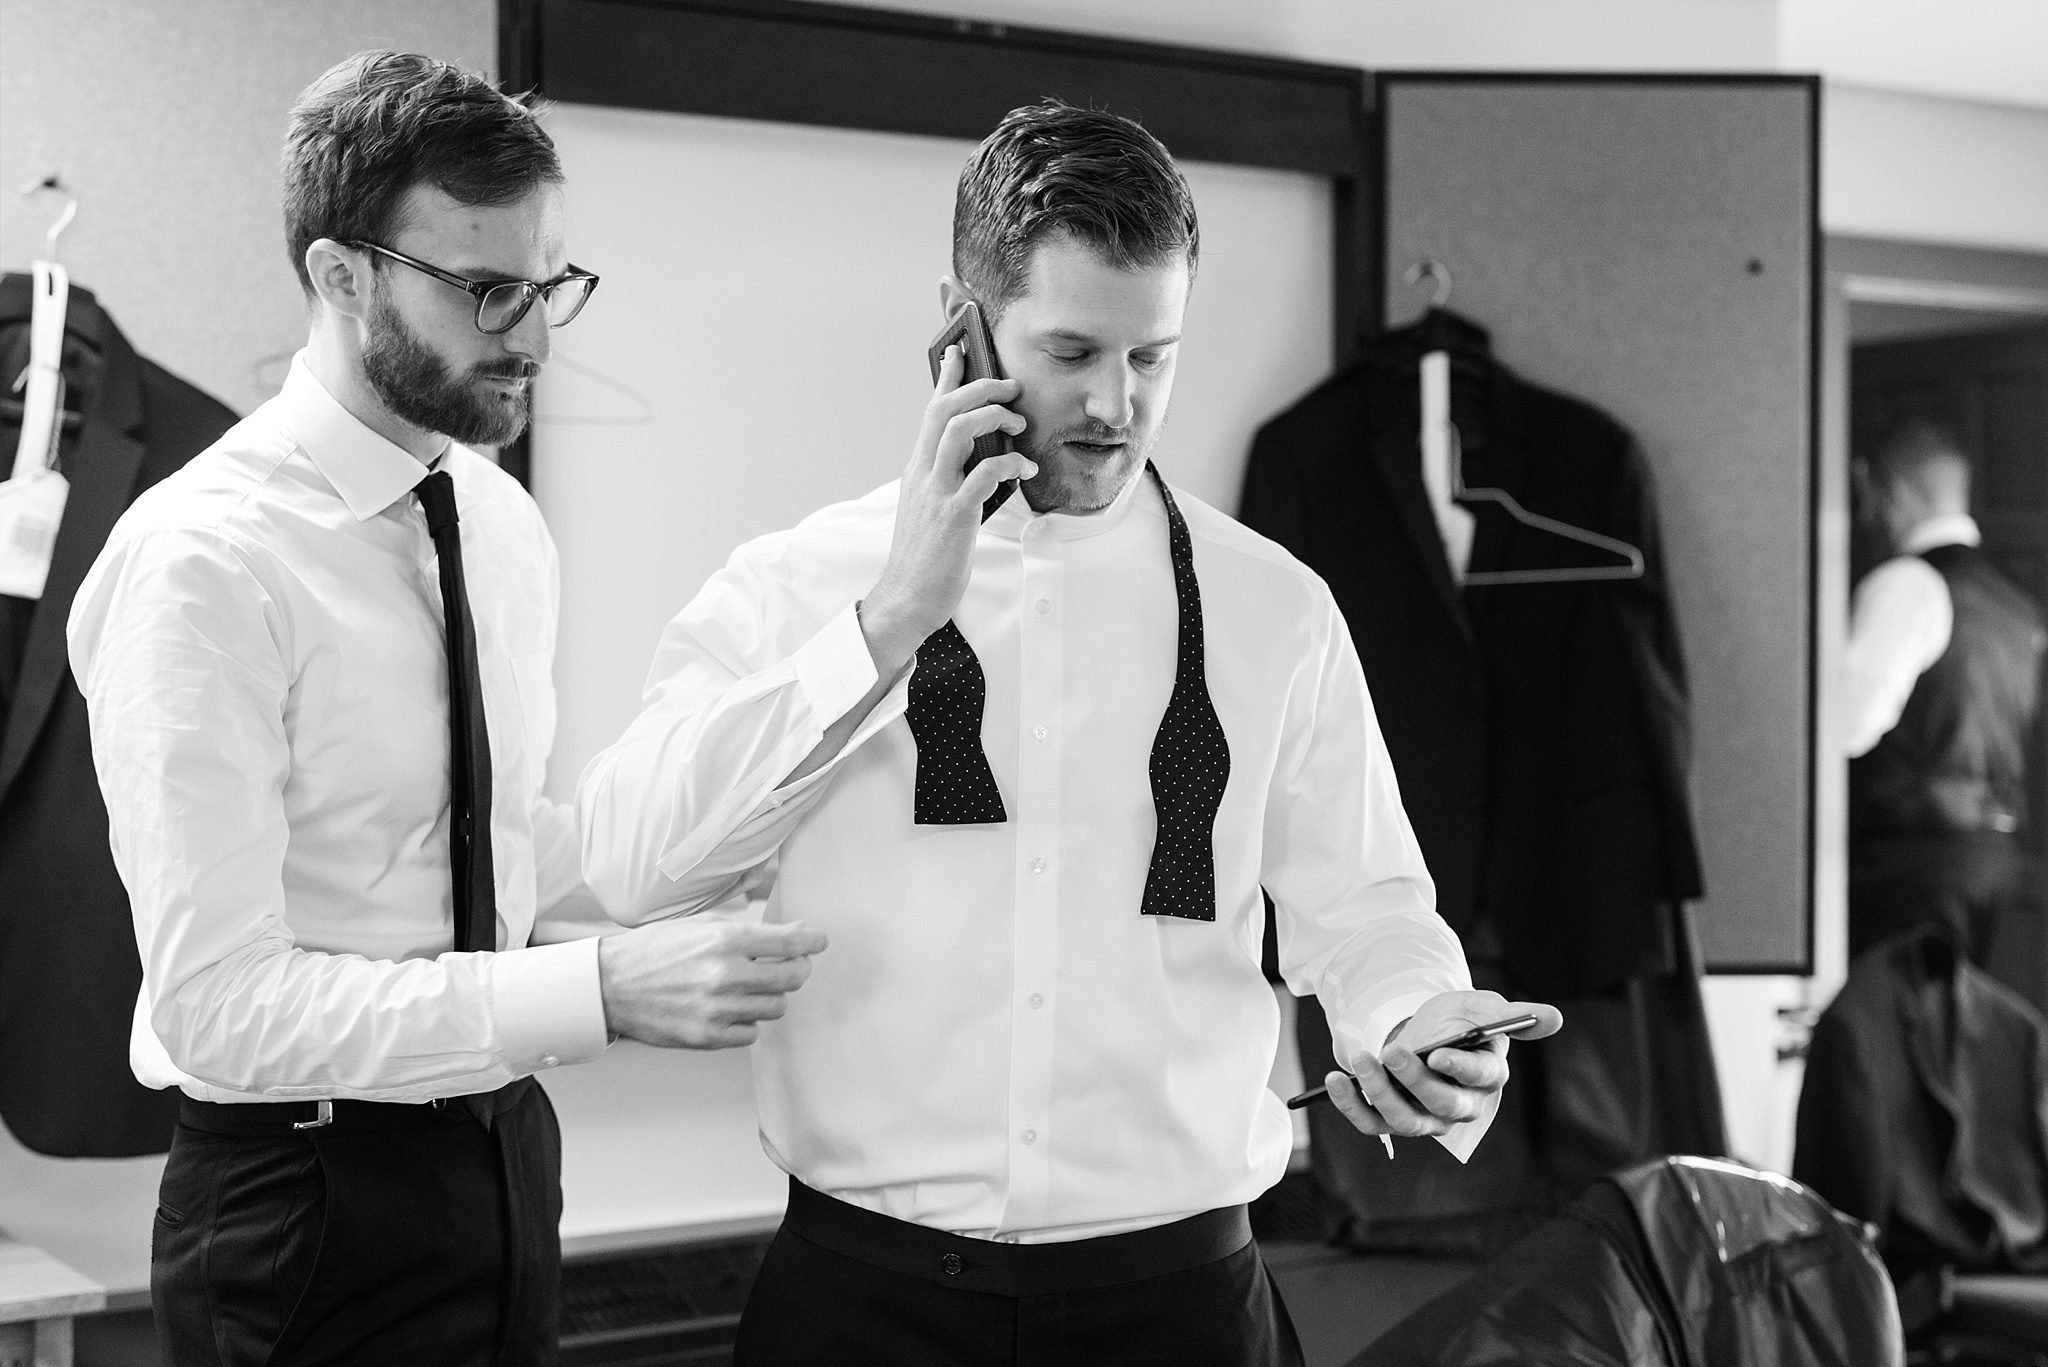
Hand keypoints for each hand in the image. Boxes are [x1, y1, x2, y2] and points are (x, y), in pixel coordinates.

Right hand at [597, 918, 828, 1048]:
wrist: (610, 985)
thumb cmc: (654, 949)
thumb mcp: (701, 924)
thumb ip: (750, 929)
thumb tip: (795, 933)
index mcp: (725, 940)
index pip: (790, 944)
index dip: (812, 942)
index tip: (819, 942)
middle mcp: (725, 974)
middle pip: (792, 978)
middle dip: (798, 970)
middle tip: (792, 966)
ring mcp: (717, 1009)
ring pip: (775, 1008)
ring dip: (771, 997)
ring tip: (752, 988)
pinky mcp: (707, 1036)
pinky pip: (751, 1034)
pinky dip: (748, 1022)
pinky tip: (732, 1009)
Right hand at [859, 344, 1037, 674]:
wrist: (907, 599)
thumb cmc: (926, 558)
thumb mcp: (933, 508)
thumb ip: (951, 480)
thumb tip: (985, 460)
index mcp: (917, 469)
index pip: (930, 410)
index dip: (946, 377)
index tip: (960, 350)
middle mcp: (922, 473)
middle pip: (944, 409)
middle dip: (980, 387)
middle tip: (1010, 386)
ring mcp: (935, 493)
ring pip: (957, 430)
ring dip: (992, 417)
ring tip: (1017, 423)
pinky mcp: (953, 516)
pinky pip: (983, 475)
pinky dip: (1008, 463)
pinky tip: (1025, 468)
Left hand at [1324, 991, 1562, 1139]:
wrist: (1423, 1029)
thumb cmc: (1458, 1020)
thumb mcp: (1480, 1006)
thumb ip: (1512, 1014)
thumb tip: (1555, 1016)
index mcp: (1486, 1076)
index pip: (1480, 1079)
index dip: (1461, 1069)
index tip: (1440, 1054)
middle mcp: (1459, 1105)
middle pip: (1441, 1105)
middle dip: (1415, 1081)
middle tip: (1392, 1051)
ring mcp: (1424, 1117)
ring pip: (1405, 1120)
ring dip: (1379, 1093)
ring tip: (1361, 1060)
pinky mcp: (1392, 1119)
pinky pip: (1372, 1123)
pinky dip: (1351, 1105)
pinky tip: (1334, 1079)